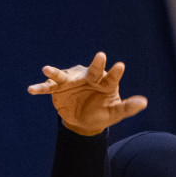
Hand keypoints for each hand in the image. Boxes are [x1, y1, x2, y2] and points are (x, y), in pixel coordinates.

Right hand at [28, 51, 147, 135]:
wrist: (83, 121)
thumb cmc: (102, 112)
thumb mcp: (115, 113)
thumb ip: (127, 107)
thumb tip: (144, 102)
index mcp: (104, 82)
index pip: (111, 77)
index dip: (115, 72)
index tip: (120, 66)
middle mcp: (88, 78)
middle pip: (92, 70)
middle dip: (96, 64)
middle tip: (101, 56)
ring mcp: (72, 82)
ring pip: (63, 76)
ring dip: (55, 73)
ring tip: (46, 69)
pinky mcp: (58, 90)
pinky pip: (48, 88)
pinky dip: (40, 88)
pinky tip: (31, 89)